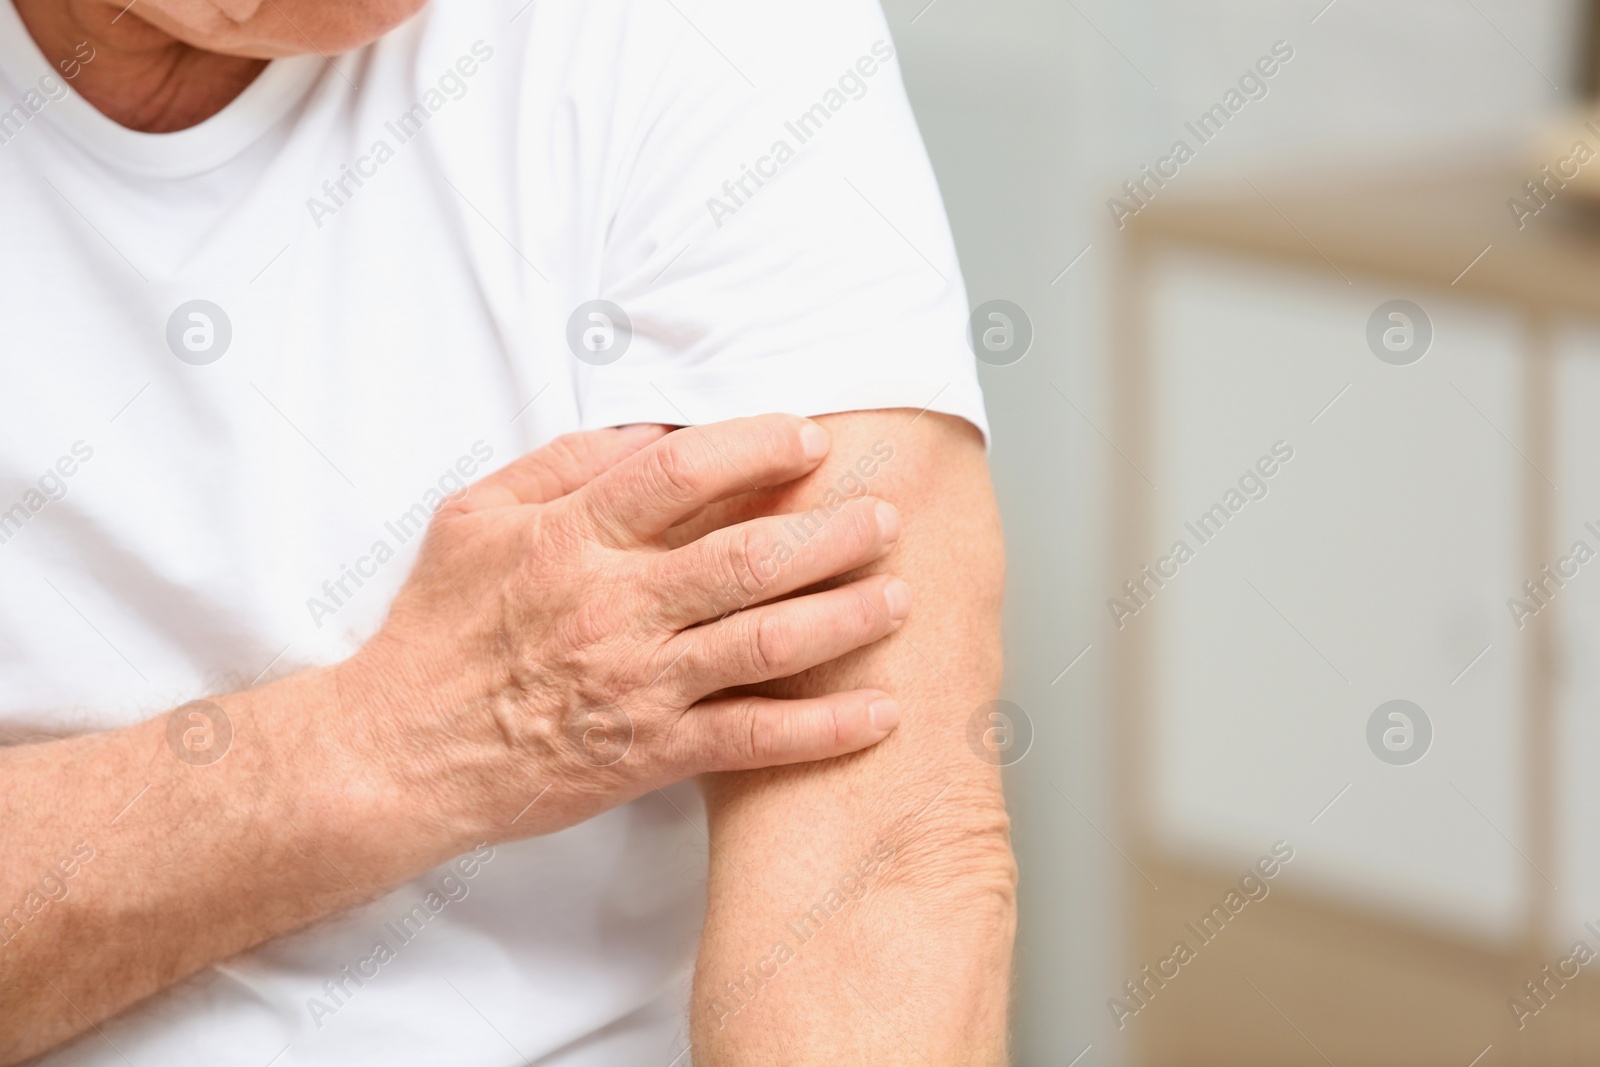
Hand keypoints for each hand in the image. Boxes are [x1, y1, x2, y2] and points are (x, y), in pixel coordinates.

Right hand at [337, 415, 907, 852]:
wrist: (398, 752)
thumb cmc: (437, 629)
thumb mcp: (475, 516)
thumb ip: (562, 466)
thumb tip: (651, 430)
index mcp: (573, 539)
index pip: (682, 473)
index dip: (756, 447)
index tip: (809, 437)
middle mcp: (615, 608)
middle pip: (748, 558)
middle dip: (832, 532)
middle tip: (885, 515)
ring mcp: (639, 685)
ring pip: (766, 644)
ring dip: (846, 618)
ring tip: (899, 595)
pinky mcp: (650, 753)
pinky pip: (753, 739)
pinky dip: (823, 729)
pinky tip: (882, 713)